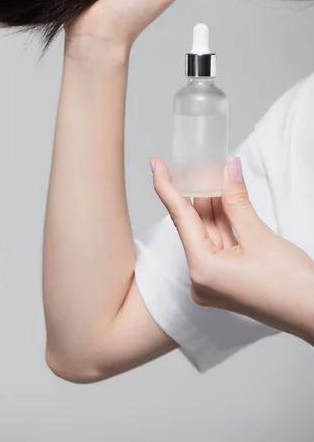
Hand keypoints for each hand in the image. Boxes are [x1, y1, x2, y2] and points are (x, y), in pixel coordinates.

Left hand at [151, 156, 313, 344]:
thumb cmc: (292, 286)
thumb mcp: (260, 236)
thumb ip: (237, 201)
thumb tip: (227, 170)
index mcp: (202, 270)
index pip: (180, 218)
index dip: (167, 187)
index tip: (156, 165)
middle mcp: (202, 280)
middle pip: (194, 225)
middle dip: (196, 193)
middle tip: (194, 163)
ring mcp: (214, 282)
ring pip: (208, 233)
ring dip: (212, 205)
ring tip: (211, 174)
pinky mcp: (227, 281)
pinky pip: (219, 244)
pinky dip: (223, 222)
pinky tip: (223, 198)